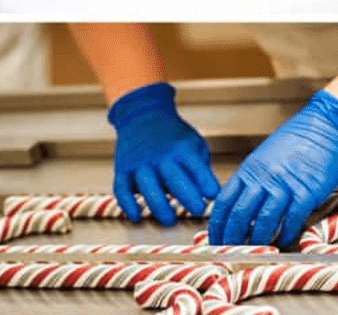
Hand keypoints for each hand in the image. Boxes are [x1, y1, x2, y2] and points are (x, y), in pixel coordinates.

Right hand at [109, 83, 219, 225]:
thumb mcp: (194, 144)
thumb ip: (200, 168)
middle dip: (188, 196)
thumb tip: (209, 195)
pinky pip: (122, 189)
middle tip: (198, 210)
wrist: (143, 115)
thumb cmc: (174, 136)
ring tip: (170, 221)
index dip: (206, 183)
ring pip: (148, 187)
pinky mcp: (123, 169)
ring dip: (159, 206)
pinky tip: (137, 217)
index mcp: (183, 149)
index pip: (197, 168)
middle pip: (174, 179)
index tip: (215, 196)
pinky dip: (127, 204)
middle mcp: (161, 157)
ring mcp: (140, 163)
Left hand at [208, 90, 337, 246]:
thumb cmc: (301, 138)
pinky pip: (292, 219)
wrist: (329, 124)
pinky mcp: (308, 191)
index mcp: (251, 168)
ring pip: (264, 221)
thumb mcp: (267, 155)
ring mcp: (286, 184)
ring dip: (259, 240)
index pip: (224, 202)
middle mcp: (264, 177)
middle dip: (233, 238)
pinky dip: (286, 234)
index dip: (218, 225)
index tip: (216, 238)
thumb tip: (246, 202)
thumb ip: (255, 177)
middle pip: (240, 215)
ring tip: (257, 250)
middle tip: (232, 251)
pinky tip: (284, 240)